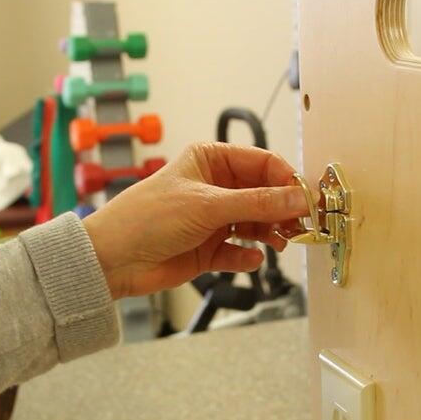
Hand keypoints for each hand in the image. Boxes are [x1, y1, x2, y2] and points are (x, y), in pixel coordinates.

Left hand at [83, 142, 308, 298]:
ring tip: (281, 244)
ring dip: (270, 234)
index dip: (288, 181)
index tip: (308, 200)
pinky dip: (248, 256)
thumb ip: (257, 203)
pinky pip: (239, 251)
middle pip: (265, 195)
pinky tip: (249, 259)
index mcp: (212, 160)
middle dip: (284, 211)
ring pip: (256, 223)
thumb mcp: (207, 206)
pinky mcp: (208, 249)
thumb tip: (299, 199)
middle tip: (302, 227)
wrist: (112, 259)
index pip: (264, 163)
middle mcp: (215, 187)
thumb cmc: (148, 217)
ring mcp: (212, 218)